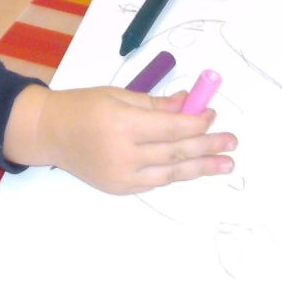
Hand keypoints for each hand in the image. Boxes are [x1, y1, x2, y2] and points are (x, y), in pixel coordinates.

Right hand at [3, 84, 235, 193]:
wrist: (49, 133)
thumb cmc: (82, 106)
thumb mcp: (119, 94)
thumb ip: (155, 103)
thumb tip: (188, 103)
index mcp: (122, 123)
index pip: (171, 127)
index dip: (196, 122)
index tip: (213, 115)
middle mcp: (124, 153)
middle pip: (176, 151)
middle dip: (208, 146)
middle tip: (231, 142)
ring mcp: (122, 175)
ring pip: (171, 171)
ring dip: (201, 167)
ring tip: (226, 164)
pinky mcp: (119, 188)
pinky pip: (155, 181)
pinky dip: (175, 173)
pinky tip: (193, 168)